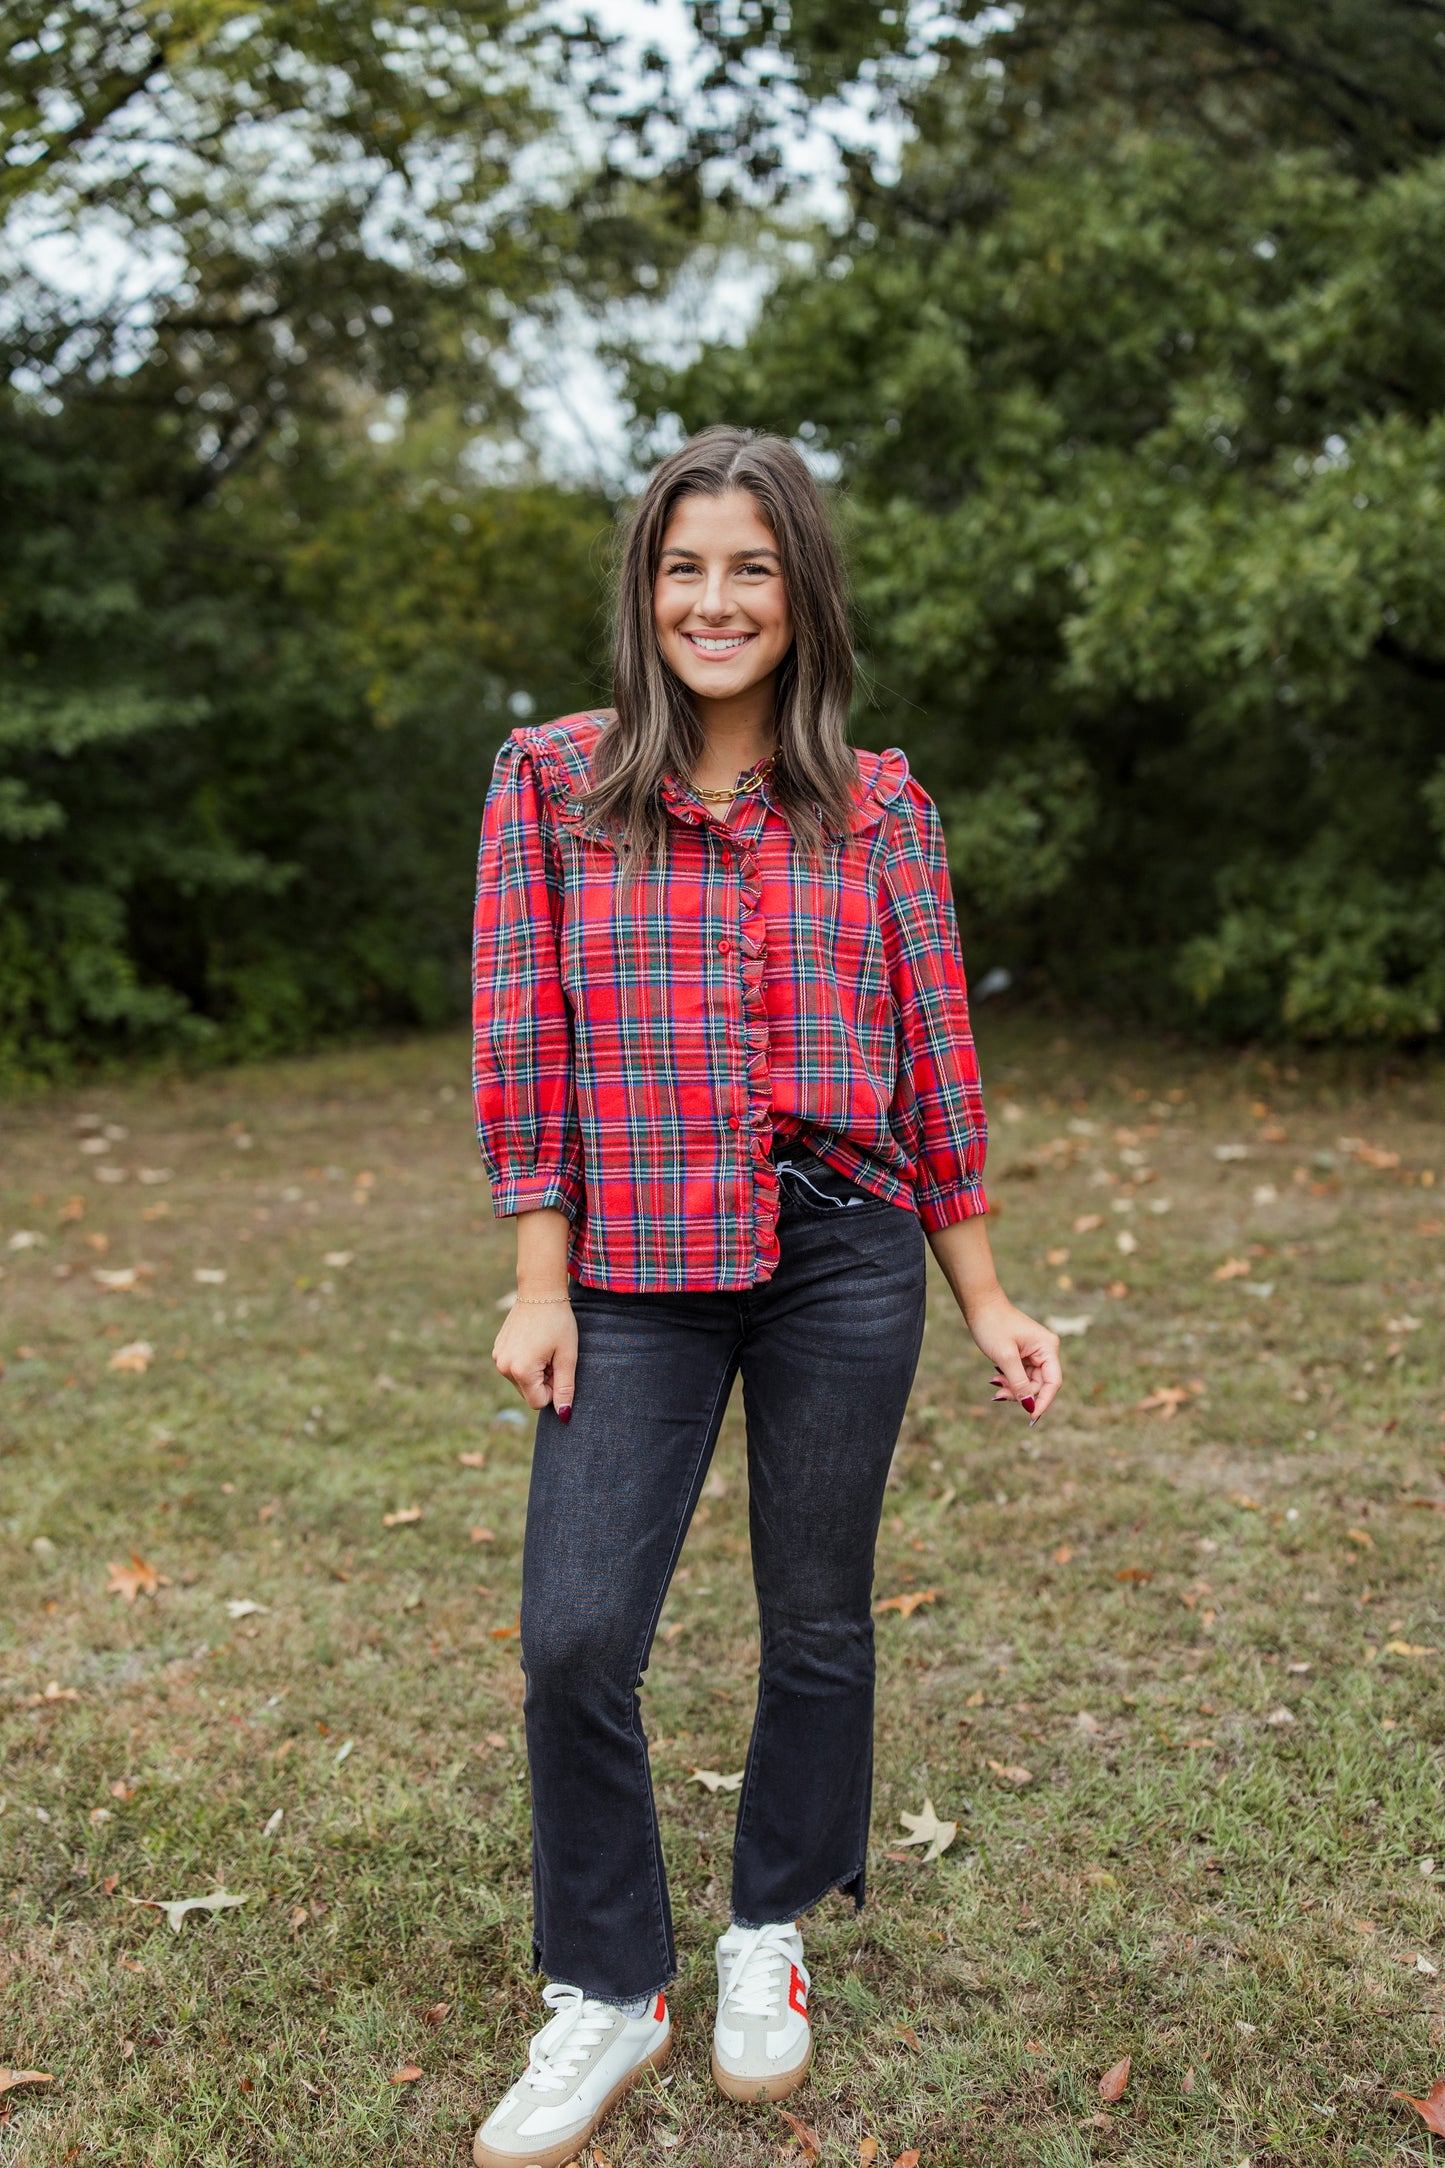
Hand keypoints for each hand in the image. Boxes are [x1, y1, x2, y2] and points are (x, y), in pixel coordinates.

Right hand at [491, 1299, 576, 1418]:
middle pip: (529, 1392)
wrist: (540, 1291)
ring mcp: (497, 1357)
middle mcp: (503, 1366)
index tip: (559, 1368)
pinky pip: (514, 1368)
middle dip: (544, 1380)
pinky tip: (534, 1342)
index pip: (539, 1402)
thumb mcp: (567, 1356)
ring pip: (522, 1381)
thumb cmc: (558, 1323)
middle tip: (553, 1355)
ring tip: (543, 1347)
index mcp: (520, 1370)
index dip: (554, 1390)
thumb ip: (565, 1388)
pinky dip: (526, 1361)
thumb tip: (564, 1416)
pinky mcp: (497, 1349)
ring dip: (535, 1371)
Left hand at [966, 1292, 1062, 1423]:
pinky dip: (1009, 1380)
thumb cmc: (993, 1325)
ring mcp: (1034, 1352)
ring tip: (994, 1385)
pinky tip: (996, 1378)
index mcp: (1048, 1348)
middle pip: (1040, 1384)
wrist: (979, 1304)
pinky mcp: (1023, 1354)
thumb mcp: (1005, 1358)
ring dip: (1012, 1388)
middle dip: (1021, 1393)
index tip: (1031, 1418)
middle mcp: (1045, 1350)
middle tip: (998, 1396)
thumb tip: (1029, 1406)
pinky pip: (1020, 1375)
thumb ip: (1019, 1383)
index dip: (1043, 1402)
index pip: (1053, 1383)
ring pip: (1028, 1382)